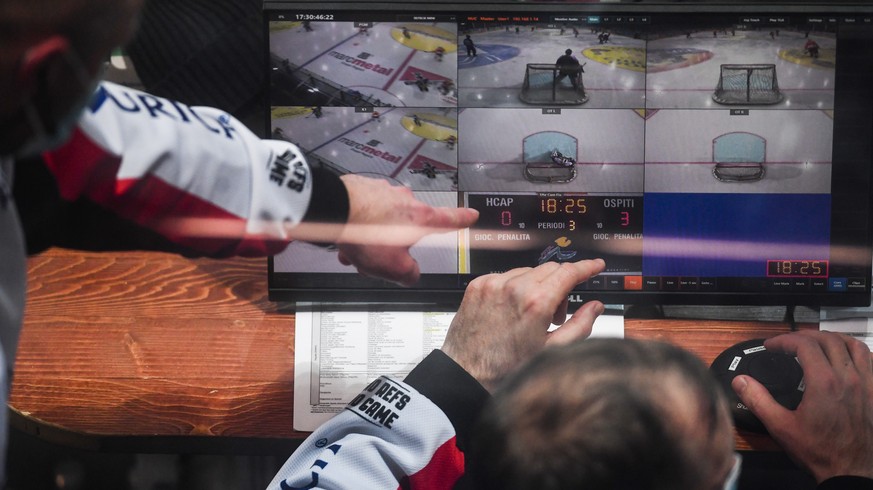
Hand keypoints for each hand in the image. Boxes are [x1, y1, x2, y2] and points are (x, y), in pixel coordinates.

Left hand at [334, 174, 478, 285]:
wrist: (331, 211)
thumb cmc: (365, 234)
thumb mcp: (394, 267)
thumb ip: (410, 274)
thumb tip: (411, 274)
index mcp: (420, 218)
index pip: (449, 219)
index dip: (462, 219)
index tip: (471, 215)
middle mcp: (404, 200)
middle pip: (406, 228)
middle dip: (392, 245)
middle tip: (377, 258)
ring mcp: (383, 192)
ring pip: (382, 222)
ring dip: (371, 239)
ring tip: (355, 251)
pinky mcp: (362, 189)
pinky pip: (364, 213)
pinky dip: (358, 227)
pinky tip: (346, 240)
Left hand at [442, 259, 605, 391]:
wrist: (466, 374)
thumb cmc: (505, 369)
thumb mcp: (550, 350)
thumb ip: (579, 326)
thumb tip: (595, 308)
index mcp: (535, 303)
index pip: (568, 272)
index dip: (586, 268)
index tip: (594, 266)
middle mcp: (513, 287)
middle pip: (550, 269)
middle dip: (560, 285)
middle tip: (556, 313)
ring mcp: (492, 284)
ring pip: (527, 271)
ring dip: (536, 286)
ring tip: (529, 315)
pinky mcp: (477, 286)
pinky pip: (505, 276)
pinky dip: (513, 287)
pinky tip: (511, 310)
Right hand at [732, 330, 872, 482]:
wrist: (851, 472)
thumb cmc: (821, 453)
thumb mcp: (781, 427)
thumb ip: (758, 400)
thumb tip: (741, 382)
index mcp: (824, 383)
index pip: (804, 344)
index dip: (784, 340)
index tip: (772, 346)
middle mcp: (848, 378)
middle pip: (827, 339)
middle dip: (804, 336)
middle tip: (788, 344)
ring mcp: (866, 384)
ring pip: (852, 345)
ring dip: (831, 338)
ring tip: (816, 343)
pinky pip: (869, 360)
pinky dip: (854, 351)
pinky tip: (844, 358)